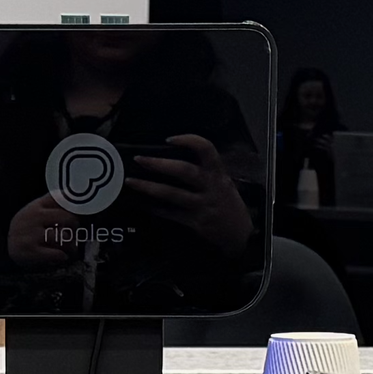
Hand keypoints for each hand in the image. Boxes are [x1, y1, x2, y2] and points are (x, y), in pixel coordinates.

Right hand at [5, 193, 71, 267]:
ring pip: (64, 237)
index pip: (63, 199)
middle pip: (69, 218)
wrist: (5, 245)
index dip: (76, 207)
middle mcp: (35, 216)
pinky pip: (57, 253)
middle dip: (75, 227)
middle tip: (74, 234)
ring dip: (71, 245)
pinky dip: (63, 256)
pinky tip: (61, 256)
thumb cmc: (28, 228)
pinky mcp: (30, 251)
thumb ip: (54, 202)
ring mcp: (32, 233)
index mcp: (38, 205)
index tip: (79, 215)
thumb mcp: (36, 210)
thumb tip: (76, 195)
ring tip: (70, 249)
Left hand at [126, 135, 252, 254]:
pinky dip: (155, 209)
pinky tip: (142, 204)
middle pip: (183, 171)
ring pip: (172, 194)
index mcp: (218, 173)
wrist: (240, 234)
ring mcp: (201, 205)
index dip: (188, 140)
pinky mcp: (194, 222)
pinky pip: (170, 214)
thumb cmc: (229, 204)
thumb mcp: (223, 182)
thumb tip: (175, 157)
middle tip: (139, 159)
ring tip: (131, 181)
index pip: (206, 149)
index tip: (170, 139)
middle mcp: (210, 186)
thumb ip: (206, 171)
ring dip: (149, 187)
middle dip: (159, 164)